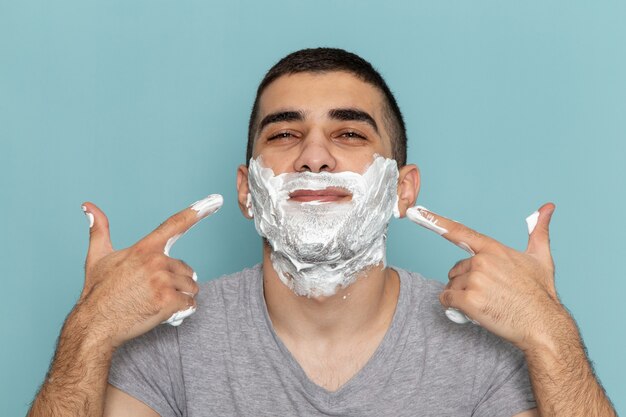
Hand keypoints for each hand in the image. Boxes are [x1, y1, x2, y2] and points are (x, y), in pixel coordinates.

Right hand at [78, 194, 222, 348]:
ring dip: (180, 298)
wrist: (95, 324)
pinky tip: (164, 314)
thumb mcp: (97, 256)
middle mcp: (156, 261)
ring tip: (157, 303)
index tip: (216, 200)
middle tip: (154, 293)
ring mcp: (162, 281)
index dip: (198, 211)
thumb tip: (88, 206)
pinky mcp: (167, 301)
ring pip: (191, 288)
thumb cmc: (98, 292)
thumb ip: (99, 230)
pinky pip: (190, 305)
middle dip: (176, 283)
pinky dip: (181, 312)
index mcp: (144, 248)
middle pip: (187, 270)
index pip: (176, 224)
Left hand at [406, 203, 566, 350]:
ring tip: (486, 302)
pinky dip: (453, 306)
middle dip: (466, 281)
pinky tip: (471, 310)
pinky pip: (447, 299)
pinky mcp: (469, 300)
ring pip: (452, 285)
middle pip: (456, 269)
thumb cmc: (541, 294)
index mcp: (494, 249)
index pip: (459, 232)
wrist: (543, 326)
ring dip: (462, 295)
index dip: (436, 221)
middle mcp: (482, 261)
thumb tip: (547, 207)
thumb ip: (539, 231)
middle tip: (488, 292)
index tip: (417, 212)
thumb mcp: (541, 258)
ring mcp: (475, 281)